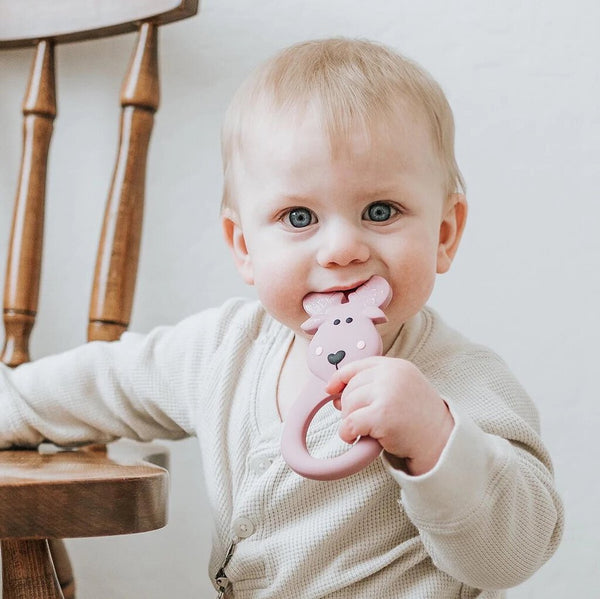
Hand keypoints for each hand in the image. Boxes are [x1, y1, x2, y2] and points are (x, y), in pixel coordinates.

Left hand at [326, 356, 453, 475]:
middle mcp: (391, 375)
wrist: (441, 440)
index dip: (340, 378)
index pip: (358, 365)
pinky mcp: (382, 415)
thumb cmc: (419, 418)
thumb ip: (375, 385)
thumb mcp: (401, 389)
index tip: (331, 388)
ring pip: (348, 404)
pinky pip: (349, 423)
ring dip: (350, 420)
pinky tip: (357, 438)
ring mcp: (387, 394)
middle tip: (361, 420)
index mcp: (396, 366)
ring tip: (365, 429)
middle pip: (351, 387)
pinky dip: (348, 434)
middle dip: (349, 405)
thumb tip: (336, 395)